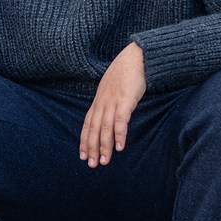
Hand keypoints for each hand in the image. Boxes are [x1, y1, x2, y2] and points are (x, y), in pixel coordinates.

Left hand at [80, 43, 146, 167]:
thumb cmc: (127, 72)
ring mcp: (113, 100)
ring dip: (104, 145)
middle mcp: (103, 101)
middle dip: (92, 147)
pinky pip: (121, 119)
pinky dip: (119, 134)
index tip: (82, 154)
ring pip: (105, 127)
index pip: (88, 123)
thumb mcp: (114, 88)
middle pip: (94, 128)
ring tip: (104, 161)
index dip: (85, 139)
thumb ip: (110, 102)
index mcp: (99, 99)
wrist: (137, 56)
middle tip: (91, 164)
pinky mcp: (126, 99)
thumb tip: (111, 115)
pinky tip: (119, 147)